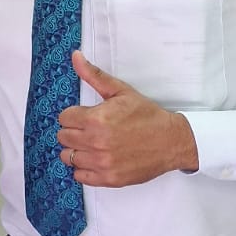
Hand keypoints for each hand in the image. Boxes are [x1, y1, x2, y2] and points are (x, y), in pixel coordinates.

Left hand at [56, 50, 197, 185]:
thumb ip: (94, 75)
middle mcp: (95, 142)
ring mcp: (101, 163)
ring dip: (76, 150)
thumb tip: (75, 56)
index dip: (74, 115)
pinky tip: (95, 159)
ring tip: (91, 145)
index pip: (63, 118)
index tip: (85, 116)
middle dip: (73, 131)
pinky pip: (79, 176)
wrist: (172, 141)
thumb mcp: (121, 91)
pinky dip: (84, 169)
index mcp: (96, 119)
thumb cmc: (147, 115)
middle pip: (63, 137)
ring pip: (67, 157)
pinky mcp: (108, 179)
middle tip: (89, 130)